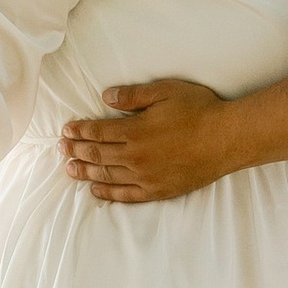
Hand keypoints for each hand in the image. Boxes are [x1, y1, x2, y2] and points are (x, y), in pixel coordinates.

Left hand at [60, 79, 230, 202]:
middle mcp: (135, 156)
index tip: (66, 130)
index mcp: (135, 130)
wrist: (227, 139)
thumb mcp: (165, 91)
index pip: (97, 132)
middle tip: (60, 149)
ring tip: (69, 169)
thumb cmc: (199, 110)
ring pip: (107, 175)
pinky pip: (126, 195)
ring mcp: (146, 176)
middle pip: (97, 155)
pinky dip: (107, 192)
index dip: (79, 131)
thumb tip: (105, 97)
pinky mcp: (158, 190)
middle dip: (76, 150)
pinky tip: (95, 189)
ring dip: (85, 172)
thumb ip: (133, 95)